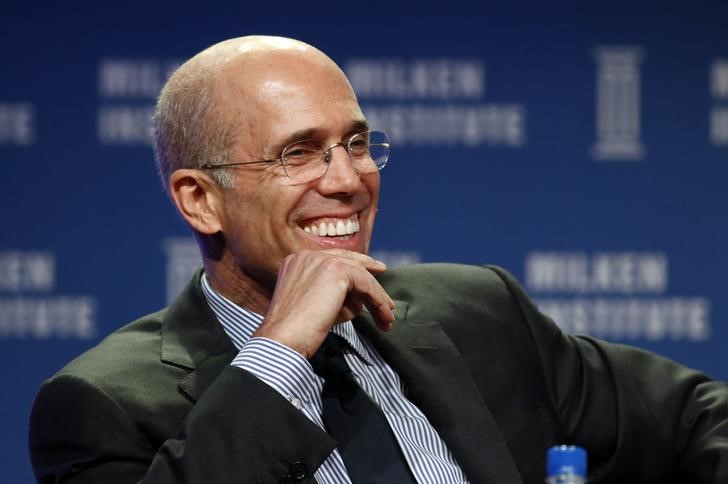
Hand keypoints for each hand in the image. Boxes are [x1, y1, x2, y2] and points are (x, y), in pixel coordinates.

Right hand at [253, 249, 395, 357]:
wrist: (283, 338)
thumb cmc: (295, 330)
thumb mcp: (313, 305)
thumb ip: (333, 295)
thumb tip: (360, 300)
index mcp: (297, 260)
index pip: (334, 259)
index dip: (357, 265)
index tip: (375, 273)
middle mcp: (308, 255)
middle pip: (350, 263)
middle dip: (372, 281)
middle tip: (388, 298)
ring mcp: (322, 260)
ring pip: (361, 276)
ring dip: (377, 299)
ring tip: (387, 319)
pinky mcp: (336, 271)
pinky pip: (366, 284)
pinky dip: (378, 301)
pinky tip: (384, 316)